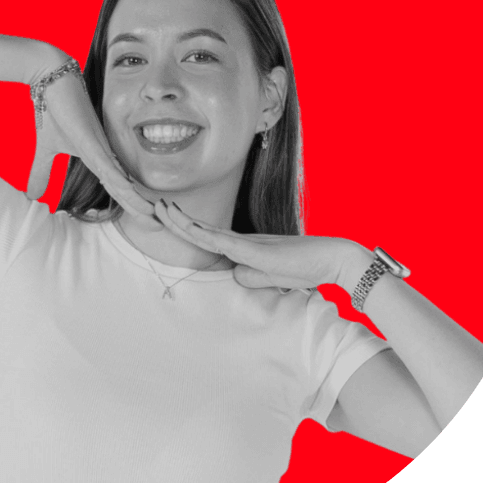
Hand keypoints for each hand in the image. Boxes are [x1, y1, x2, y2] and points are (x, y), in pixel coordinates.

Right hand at [25, 59, 155, 222]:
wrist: (50, 79)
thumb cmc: (53, 111)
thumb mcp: (45, 152)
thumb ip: (43, 174)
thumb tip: (32, 197)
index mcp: (98, 159)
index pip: (119, 189)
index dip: (132, 207)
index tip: (146, 223)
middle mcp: (105, 154)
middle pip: (127, 189)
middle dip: (142, 209)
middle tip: (157, 227)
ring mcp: (100, 147)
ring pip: (122, 181)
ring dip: (136, 201)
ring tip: (153, 218)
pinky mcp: (91, 139)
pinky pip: (108, 165)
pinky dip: (120, 181)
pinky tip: (131, 194)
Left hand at [154, 199, 364, 290]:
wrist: (330, 259)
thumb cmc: (303, 268)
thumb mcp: (269, 279)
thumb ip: (250, 276)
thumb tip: (233, 273)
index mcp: (241, 247)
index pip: (203, 237)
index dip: (182, 227)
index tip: (164, 217)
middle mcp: (240, 241)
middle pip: (198, 229)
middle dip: (173, 218)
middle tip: (152, 204)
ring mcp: (247, 244)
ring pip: (205, 232)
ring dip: (181, 222)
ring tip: (160, 207)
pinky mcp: (256, 250)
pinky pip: (224, 242)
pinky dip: (204, 235)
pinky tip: (189, 227)